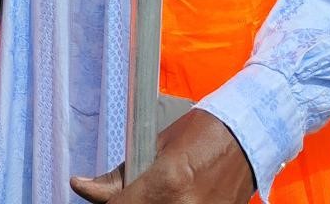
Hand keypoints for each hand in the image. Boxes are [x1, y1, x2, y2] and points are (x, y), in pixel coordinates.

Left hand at [71, 109, 254, 203]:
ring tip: (158, 191)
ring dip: (148, 203)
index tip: (107, 198)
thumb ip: (120, 175)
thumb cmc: (200, 133)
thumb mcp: (155, 145)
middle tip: (133, 192)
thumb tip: (82, 186)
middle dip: (129, 203)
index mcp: (167, 181)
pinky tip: (172, 196)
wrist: (247, 138)